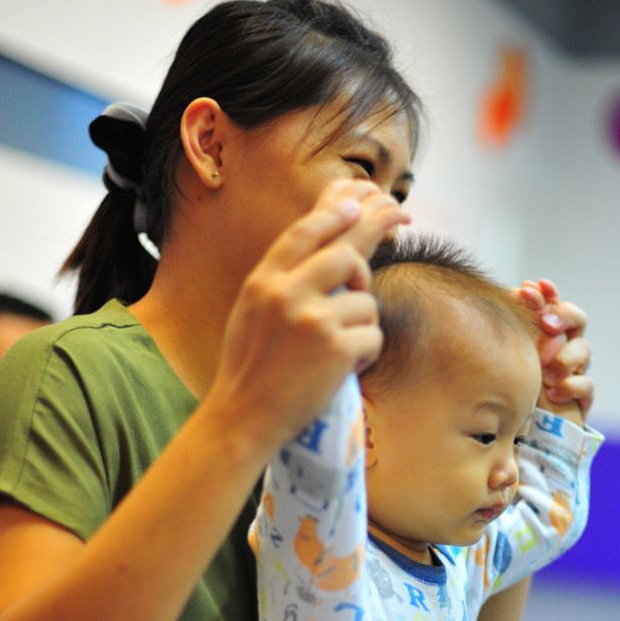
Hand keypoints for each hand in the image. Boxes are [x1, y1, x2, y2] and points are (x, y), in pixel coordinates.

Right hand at [211, 180, 409, 451]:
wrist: (242, 419)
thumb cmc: (249, 372)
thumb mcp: (251, 315)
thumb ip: (280, 284)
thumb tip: (320, 256)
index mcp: (263, 283)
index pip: (303, 233)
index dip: (333, 213)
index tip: (357, 201)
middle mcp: (286, 294)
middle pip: (346, 256)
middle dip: (365, 268)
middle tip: (377, 266)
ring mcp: (313, 320)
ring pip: (366, 301)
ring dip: (362, 327)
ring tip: (339, 353)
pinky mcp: (336, 349)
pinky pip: (373, 337)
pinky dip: (365, 356)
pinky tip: (344, 371)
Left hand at [512, 278, 593, 420]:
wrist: (521, 436)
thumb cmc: (509, 393)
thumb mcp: (513, 358)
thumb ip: (519, 330)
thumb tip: (515, 293)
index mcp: (544, 336)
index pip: (553, 306)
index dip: (548, 295)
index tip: (533, 286)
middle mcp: (562, 349)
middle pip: (577, 319)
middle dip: (563, 316)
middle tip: (547, 325)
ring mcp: (574, 372)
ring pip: (583, 350)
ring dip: (564, 357)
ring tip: (545, 373)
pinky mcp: (582, 398)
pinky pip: (585, 385)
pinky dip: (570, 387)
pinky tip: (553, 393)